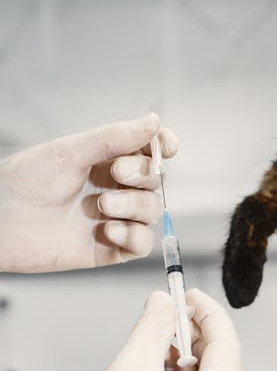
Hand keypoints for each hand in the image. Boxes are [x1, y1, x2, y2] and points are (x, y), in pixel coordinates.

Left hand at [0, 113, 176, 272]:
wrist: (0, 223)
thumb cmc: (22, 183)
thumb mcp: (70, 152)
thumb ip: (115, 137)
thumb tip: (154, 121)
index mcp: (104, 161)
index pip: (147, 151)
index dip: (162, 147)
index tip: (167, 146)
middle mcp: (112, 189)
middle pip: (154, 180)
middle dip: (142, 175)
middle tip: (116, 174)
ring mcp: (113, 219)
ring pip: (152, 211)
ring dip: (134, 207)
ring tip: (103, 208)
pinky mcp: (109, 249)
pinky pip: (142, 244)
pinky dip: (134, 236)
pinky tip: (108, 231)